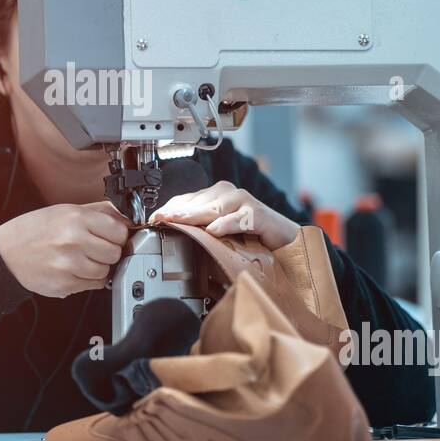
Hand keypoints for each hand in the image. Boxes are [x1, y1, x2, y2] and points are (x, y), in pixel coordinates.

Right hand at [0, 202, 130, 298]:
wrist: (5, 253)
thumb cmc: (34, 230)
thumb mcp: (65, 210)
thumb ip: (98, 212)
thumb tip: (126, 217)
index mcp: (76, 218)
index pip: (119, 231)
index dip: (117, 235)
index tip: (111, 236)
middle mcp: (73, 240)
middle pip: (115, 253)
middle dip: (108, 252)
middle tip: (93, 248)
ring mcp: (69, 265)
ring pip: (106, 271)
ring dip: (98, 267)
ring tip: (80, 259)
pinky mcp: (65, 285)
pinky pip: (93, 285)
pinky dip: (88, 279)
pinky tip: (74, 269)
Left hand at [150, 180, 297, 250]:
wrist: (286, 245)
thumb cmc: (250, 240)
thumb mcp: (218, 238)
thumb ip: (198, 235)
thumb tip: (170, 240)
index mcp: (214, 198)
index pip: (185, 200)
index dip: (168, 209)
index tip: (152, 219)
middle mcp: (227, 195)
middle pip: (196, 202)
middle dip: (176, 212)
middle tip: (160, 220)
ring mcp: (243, 202)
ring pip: (214, 207)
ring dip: (195, 215)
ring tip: (179, 221)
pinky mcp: (259, 214)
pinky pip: (240, 218)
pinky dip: (227, 224)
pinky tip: (215, 230)